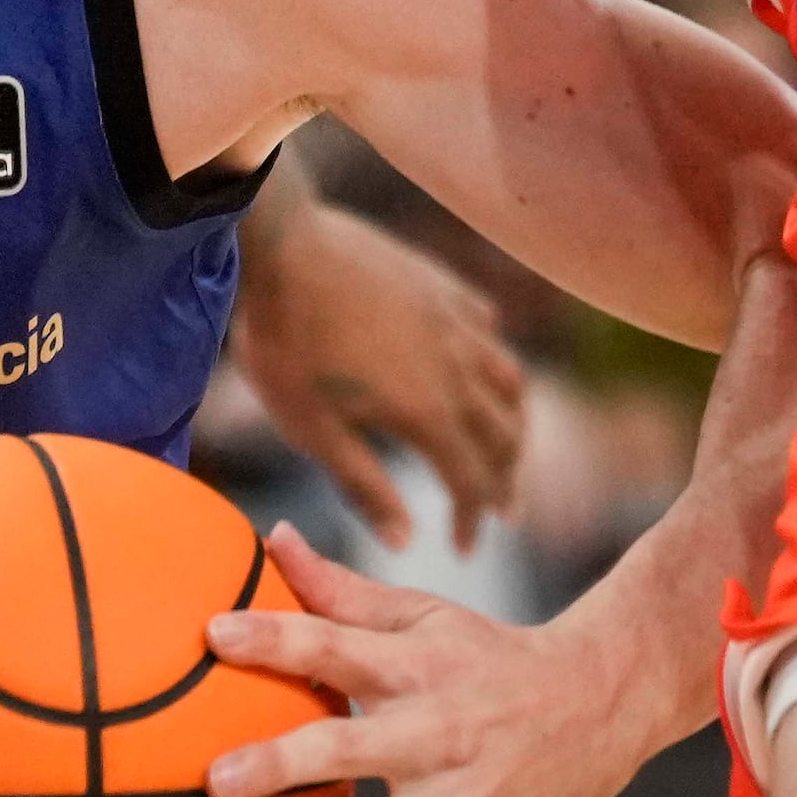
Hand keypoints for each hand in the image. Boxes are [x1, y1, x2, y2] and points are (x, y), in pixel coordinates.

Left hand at [199, 524, 649, 796]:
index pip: (336, 641)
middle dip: (282, 765)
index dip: (275, 635)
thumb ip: (341, 592)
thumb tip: (273, 538)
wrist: (605, 703)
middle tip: (215, 784)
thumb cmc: (491, 660)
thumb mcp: (425, 616)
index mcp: (418, 666)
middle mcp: (438, 735)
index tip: (213, 633)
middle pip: (350, 748)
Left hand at [227, 198, 525, 551]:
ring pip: (509, 380)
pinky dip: (494, 358)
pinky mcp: (440, 285)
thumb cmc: (286, 344)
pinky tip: (482, 364)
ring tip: (507, 445)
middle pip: (505, 434)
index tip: (466, 551)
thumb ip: (363, 485)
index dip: (474, 520)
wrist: (282, 245)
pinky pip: (487, 326)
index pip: (471, 481)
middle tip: (505, 510)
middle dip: (508, 480)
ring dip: (514, 422)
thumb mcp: (312, 430)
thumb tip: (405, 540)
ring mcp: (453, 320)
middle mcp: (456, 366)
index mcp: (425, 410)